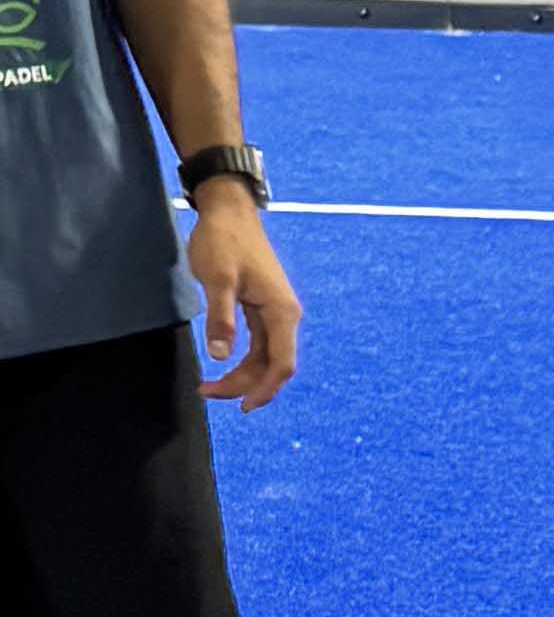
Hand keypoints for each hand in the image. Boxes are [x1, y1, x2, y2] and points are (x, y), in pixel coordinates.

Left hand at [189, 194, 297, 408]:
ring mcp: (273, 313)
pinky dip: (242, 360)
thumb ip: (221, 317)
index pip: (281, 364)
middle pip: (271, 366)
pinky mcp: (261, 308)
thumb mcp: (218, 278)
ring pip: (263, 357)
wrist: (228, 210)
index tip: (241, 406)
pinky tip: (224, 365)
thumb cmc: (223, 240)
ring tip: (209, 386)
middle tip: (207, 392)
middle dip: (244, 385)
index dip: (264, 389)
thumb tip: (220, 356)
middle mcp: (283, 316)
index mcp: (281, 311)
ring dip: (241, 376)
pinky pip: (257, 345)